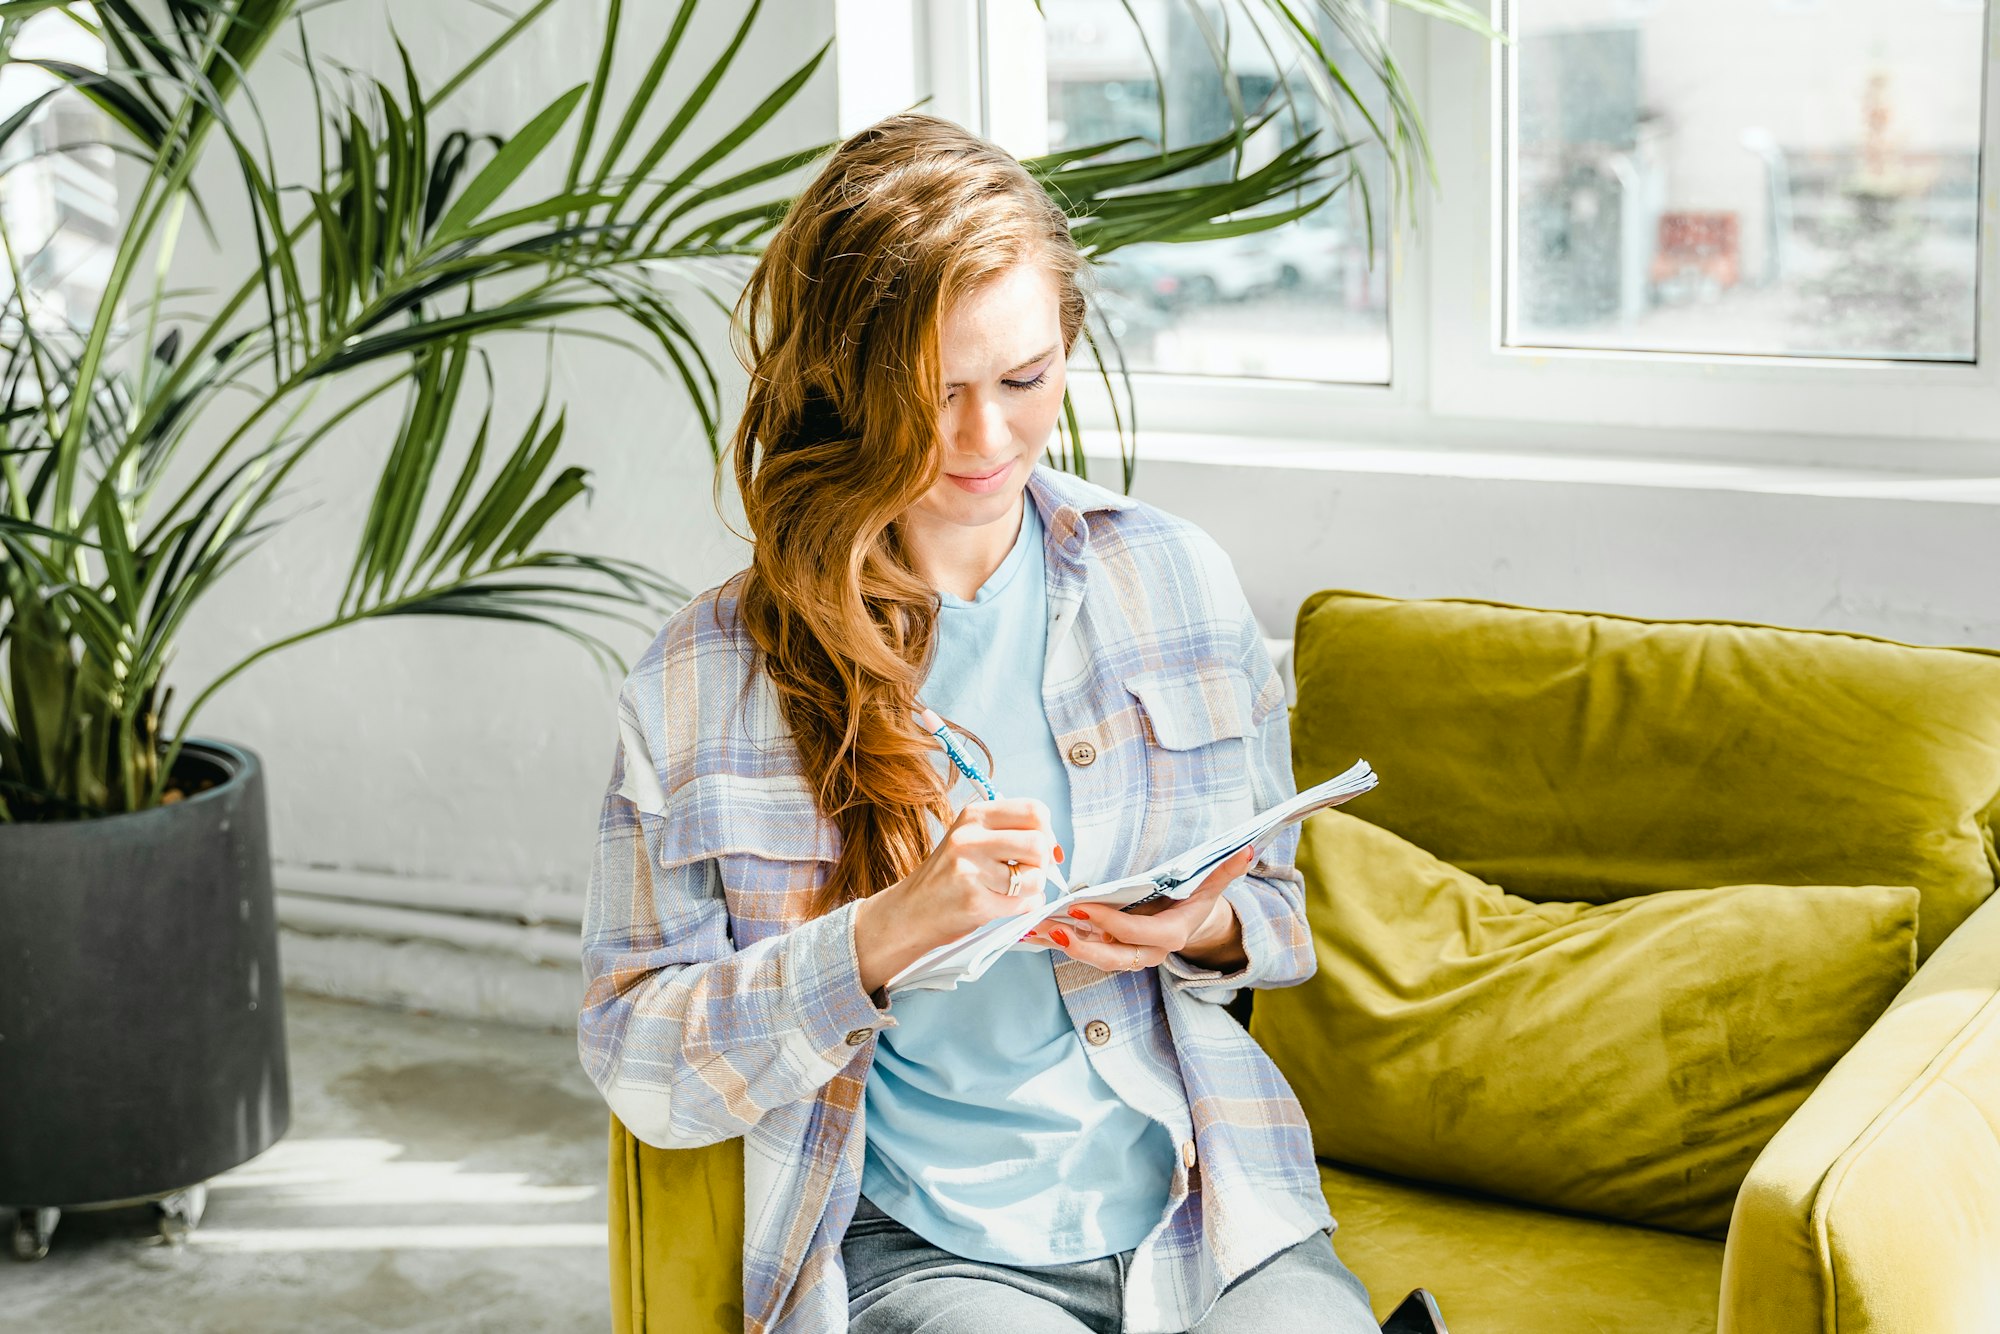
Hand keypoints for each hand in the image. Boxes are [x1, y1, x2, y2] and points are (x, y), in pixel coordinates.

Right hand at [852, 798, 1060, 994]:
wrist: (910, 912)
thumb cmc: (947, 878)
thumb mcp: (971, 840)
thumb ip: (1009, 834)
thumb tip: (1054, 848)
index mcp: (974, 816)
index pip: (1034, 810)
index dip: (1047, 832)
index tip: (1040, 848)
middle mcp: (970, 838)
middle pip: (1039, 844)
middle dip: (1042, 864)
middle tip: (1025, 872)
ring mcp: (971, 870)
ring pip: (1035, 877)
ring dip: (1031, 889)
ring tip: (1008, 891)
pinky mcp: (975, 901)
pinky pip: (1023, 904)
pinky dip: (1021, 908)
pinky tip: (1000, 904)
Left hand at [1022, 845, 1252, 972]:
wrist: (1193, 925)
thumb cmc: (1197, 901)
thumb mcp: (1212, 885)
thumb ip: (1225, 871)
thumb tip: (1247, 850)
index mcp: (1170, 936)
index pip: (1137, 935)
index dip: (1110, 924)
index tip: (1084, 906)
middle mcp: (1148, 953)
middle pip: (1111, 958)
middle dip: (1081, 946)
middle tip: (1053, 928)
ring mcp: (1128, 954)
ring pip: (1094, 957)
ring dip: (1064, 945)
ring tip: (1036, 930)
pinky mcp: (1112, 950)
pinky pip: (1086, 950)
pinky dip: (1062, 941)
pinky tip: (1036, 931)